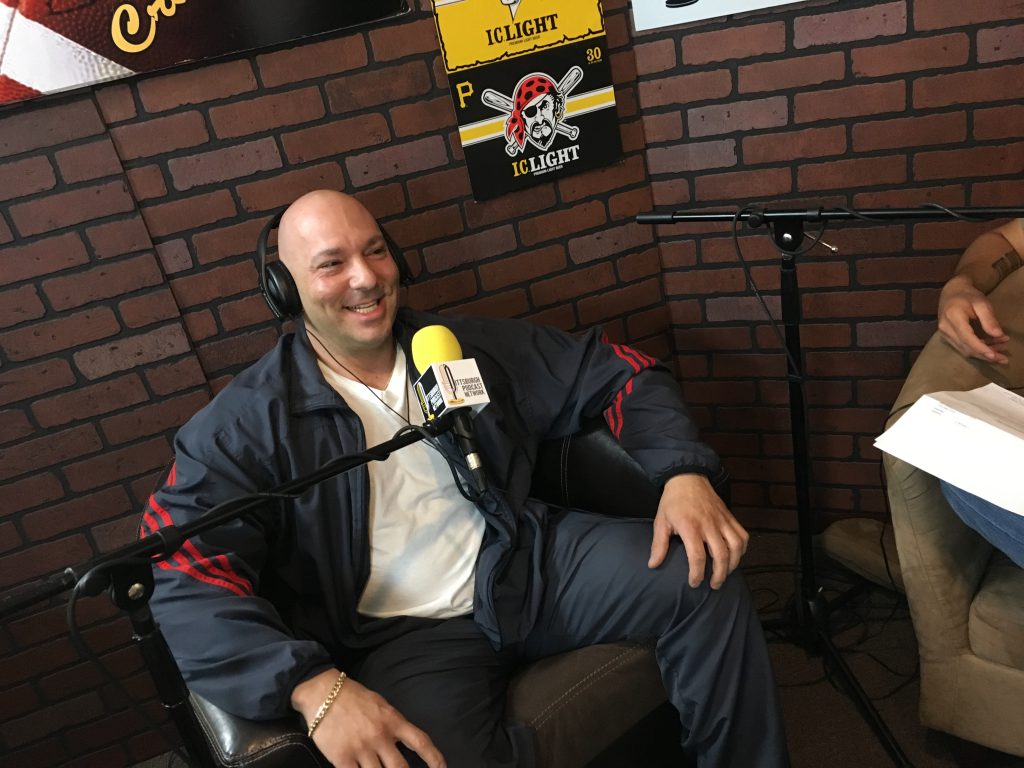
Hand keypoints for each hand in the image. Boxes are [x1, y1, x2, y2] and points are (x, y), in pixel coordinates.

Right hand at [293, 669, 445, 767]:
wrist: (322, 692)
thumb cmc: (352, 696)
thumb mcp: (380, 704)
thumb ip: (392, 723)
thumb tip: (401, 741)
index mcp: (393, 720)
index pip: (421, 742)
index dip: (434, 759)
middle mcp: (380, 736)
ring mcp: (361, 748)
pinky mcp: (342, 758)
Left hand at [648, 473, 748, 589]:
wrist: (687, 477)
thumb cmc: (672, 501)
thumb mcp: (660, 521)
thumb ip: (658, 545)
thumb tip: (653, 565)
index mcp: (690, 526)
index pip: (697, 556)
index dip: (697, 573)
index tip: (694, 583)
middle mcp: (708, 524)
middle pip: (720, 555)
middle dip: (719, 574)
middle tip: (713, 585)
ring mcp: (721, 520)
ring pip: (735, 546)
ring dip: (733, 564)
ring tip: (725, 574)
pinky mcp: (729, 516)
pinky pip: (742, 535)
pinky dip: (742, 548)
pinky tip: (735, 556)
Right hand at [937, 275, 1009, 363]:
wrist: (952, 292)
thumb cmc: (968, 296)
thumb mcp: (982, 303)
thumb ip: (989, 319)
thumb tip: (999, 334)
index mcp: (953, 317)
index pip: (967, 338)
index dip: (981, 349)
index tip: (995, 356)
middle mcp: (945, 328)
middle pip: (966, 347)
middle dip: (985, 355)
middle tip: (1003, 359)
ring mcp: (944, 334)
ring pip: (964, 350)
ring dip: (982, 353)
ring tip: (1000, 351)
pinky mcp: (946, 337)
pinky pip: (962, 347)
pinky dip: (977, 350)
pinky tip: (990, 347)